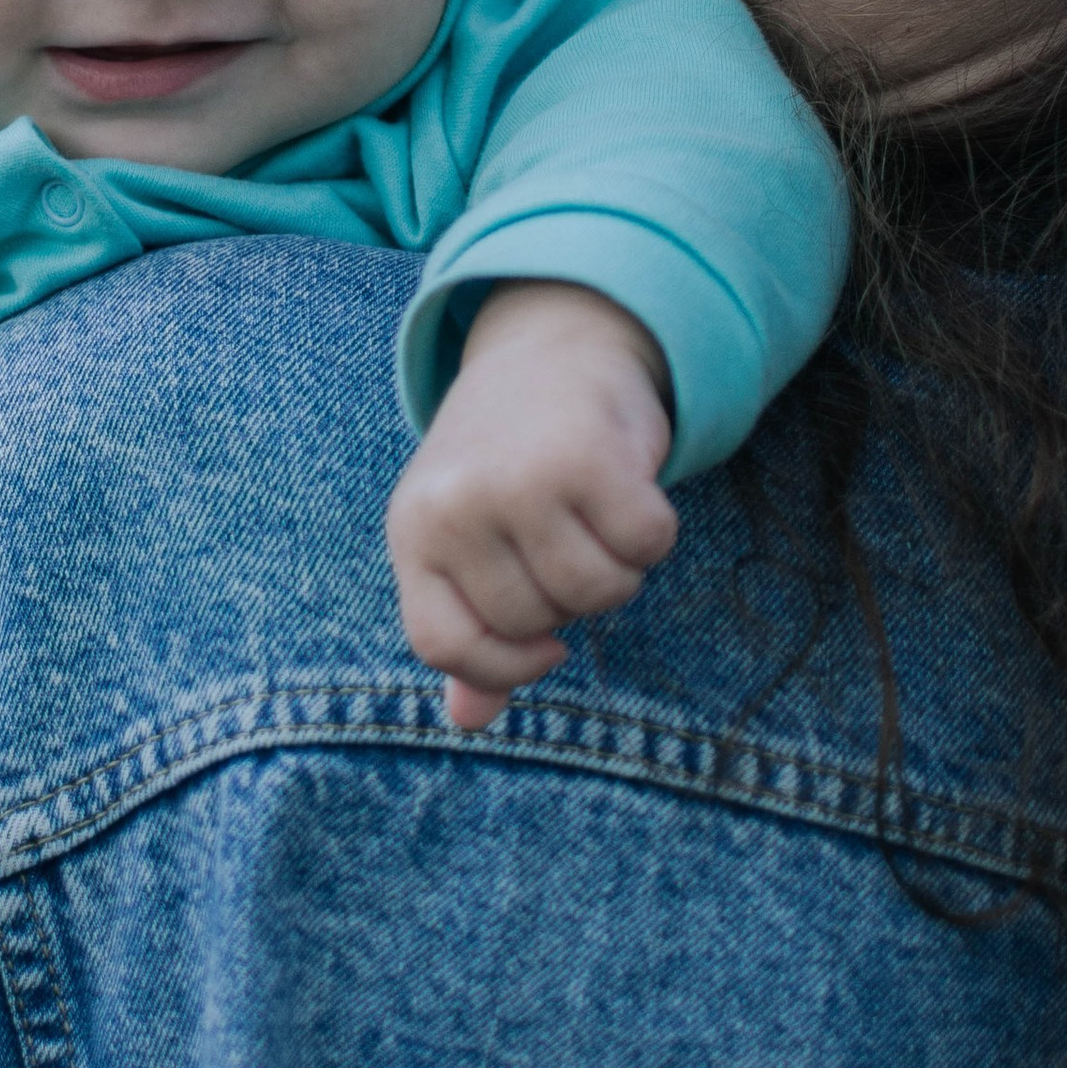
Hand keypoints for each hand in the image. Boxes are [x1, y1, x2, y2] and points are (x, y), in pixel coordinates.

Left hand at [386, 280, 678, 734]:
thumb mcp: (467, 537)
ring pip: (597, 592)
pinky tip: (631, 489)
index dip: (503, 665)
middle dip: (570, 600)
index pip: (440, 644)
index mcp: (413, 528)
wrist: (552, 346)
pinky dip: (653, 531)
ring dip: (619, 567)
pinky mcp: (587, 453)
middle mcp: (455, 503)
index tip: (546, 645)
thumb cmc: (508, 461)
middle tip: (569, 538)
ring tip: (596, 515)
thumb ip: (470, 630)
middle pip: (534, 623)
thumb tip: (468, 721)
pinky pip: (646, 544)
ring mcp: (519, 477)